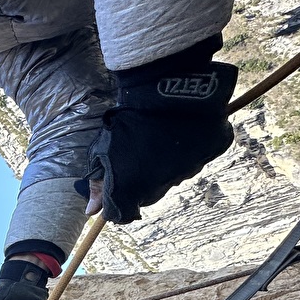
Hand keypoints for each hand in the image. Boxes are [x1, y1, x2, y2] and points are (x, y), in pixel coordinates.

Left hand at [78, 47, 237, 223]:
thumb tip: (90, 212)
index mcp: (133, 189)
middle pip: (147, 196)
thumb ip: (97, 184)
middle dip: (138, 181)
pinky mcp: (209, 153)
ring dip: (164, 165)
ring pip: (173, 177)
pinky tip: (177, 132)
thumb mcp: (103, 150)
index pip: (123, 213)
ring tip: (156, 139)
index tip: (115, 182)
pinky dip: (187, 149)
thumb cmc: (129, 119)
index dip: (116, 200)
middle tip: (135, 153)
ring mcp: (189, 170)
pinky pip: (195, 158)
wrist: (166, 87)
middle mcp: (163, 186)